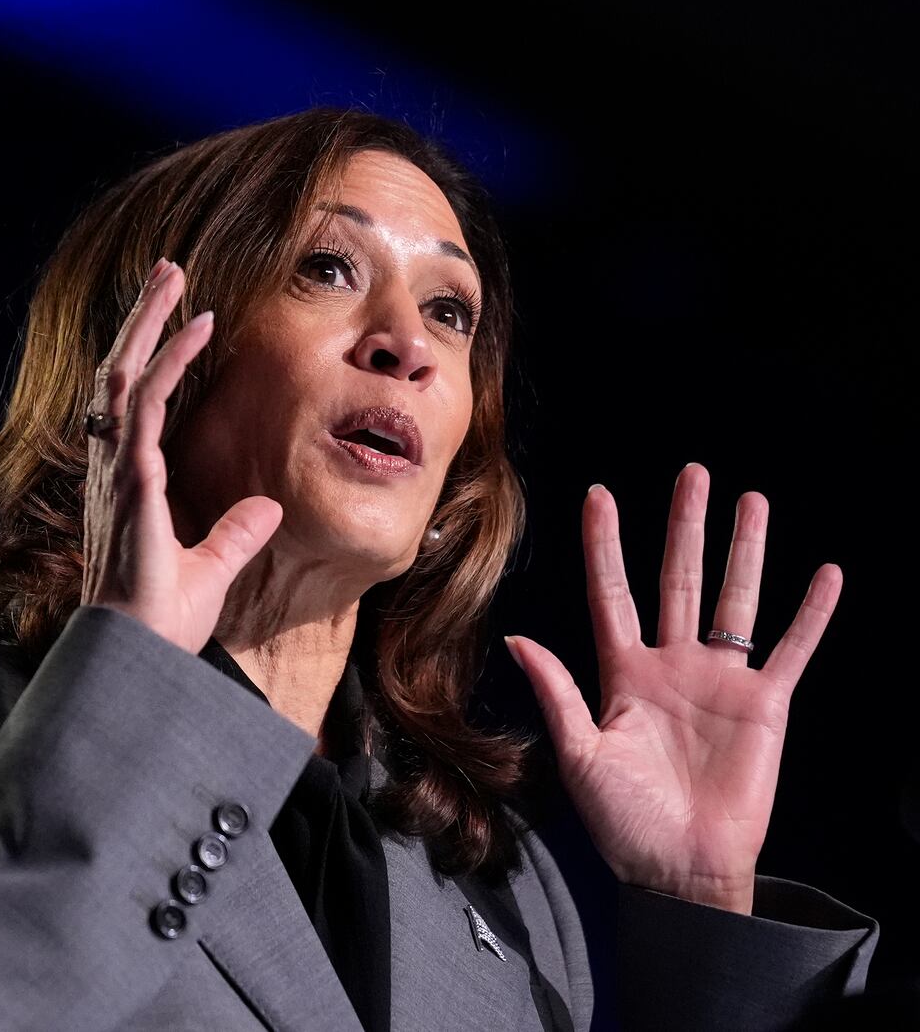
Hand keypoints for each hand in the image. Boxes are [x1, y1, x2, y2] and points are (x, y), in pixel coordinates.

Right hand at [80, 258, 283, 655]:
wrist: (139, 658)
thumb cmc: (161, 623)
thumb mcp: (211, 569)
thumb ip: (236, 534)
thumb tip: (267, 509)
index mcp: (126, 484)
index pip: (134, 402)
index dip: (154, 356)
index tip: (187, 319)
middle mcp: (114, 469)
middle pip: (118, 373)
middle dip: (141, 318)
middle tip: (166, 271)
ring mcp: (118, 472)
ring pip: (123, 375)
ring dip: (148, 321)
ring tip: (172, 275)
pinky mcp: (133, 482)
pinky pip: (147, 408)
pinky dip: (170, 364)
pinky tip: (197, 329)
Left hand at [505, 464, 842, 913]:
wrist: (676, 867)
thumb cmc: (622, 820)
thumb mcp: (578, 753)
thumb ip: (556, 692)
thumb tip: (517, 638)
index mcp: (621, 673)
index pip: (610, 593)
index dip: (604, 546)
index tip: (598, 496)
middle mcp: (671, 665)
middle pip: (678, 579)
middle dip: (684, 526)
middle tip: (692, 474)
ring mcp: (720, 681)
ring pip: (735, 600)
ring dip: (745, 551)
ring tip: (752, 500)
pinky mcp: (764, 706)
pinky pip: (792, 650)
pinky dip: (811, 614)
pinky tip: (825, 574)